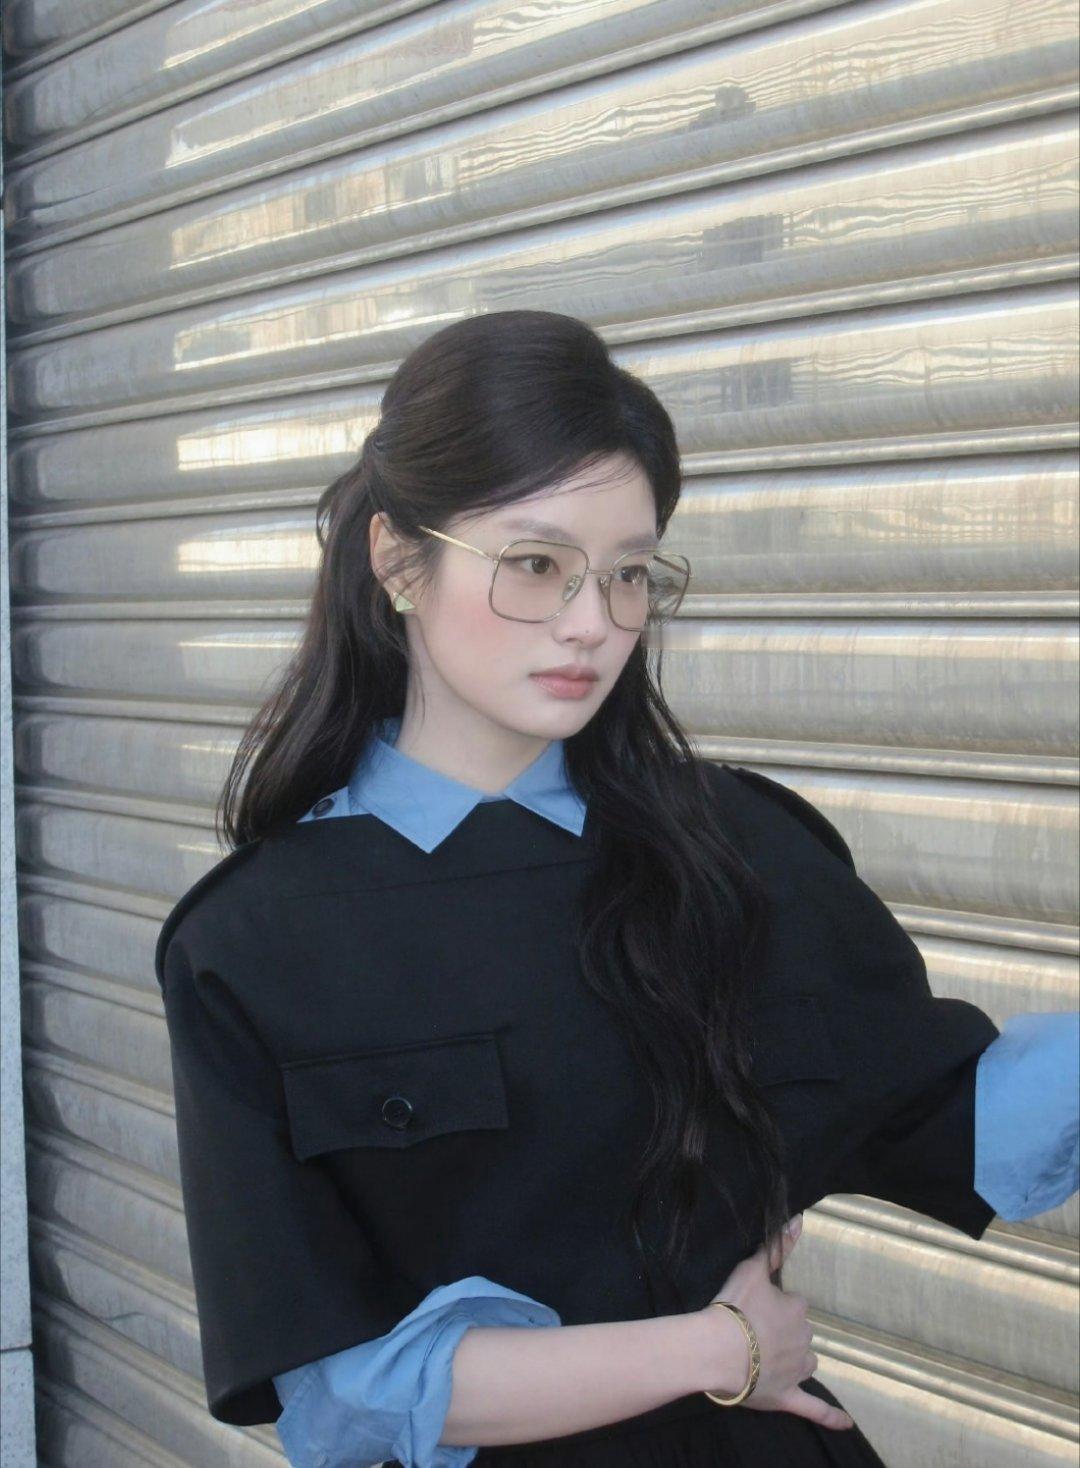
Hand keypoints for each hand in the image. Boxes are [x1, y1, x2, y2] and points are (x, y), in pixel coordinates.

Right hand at [700, 1214, 854, 1430]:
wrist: (718, 1349)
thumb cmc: (734, 1307)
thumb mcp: (752, 1268)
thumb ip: (777, 1247)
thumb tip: (799, 1220)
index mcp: (797, 1309)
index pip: (793, 1304)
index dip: (773, 1307)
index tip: (755, 1308)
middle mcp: (804, 1339)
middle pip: (798, 1332)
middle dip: (780, 1332)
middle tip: (752, 1331)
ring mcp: (798, 1370)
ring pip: (804, 1361)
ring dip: (793, 1359)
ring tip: (765, 1357)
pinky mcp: (788, 1396)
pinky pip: (814, 1409)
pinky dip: (831, 1417)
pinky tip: (847, 1424)